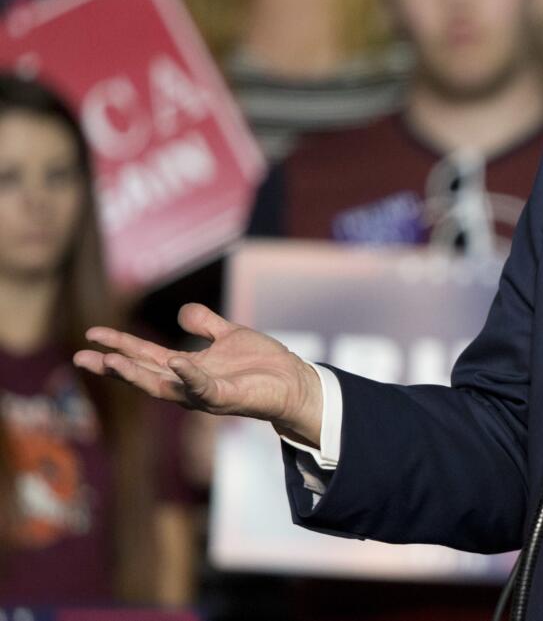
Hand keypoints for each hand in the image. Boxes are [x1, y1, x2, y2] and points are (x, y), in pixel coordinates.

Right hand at [73, 303, 322, 445]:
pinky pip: (203, 387)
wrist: (294, 381)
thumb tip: (182, 312)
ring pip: (163, 386)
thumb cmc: (262, 364)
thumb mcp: (229, 335)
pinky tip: (174, 361)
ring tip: (111, 361)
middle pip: (144, 375)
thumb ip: (205, 324)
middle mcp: (189, 384)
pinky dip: (188, 376)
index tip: (92, 336)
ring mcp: (205, 394)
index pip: (146, 357)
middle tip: (81, 357)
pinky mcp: (225, 397)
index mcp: (188, 368)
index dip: (119, 346)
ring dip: (137, 375)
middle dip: (113, 367)